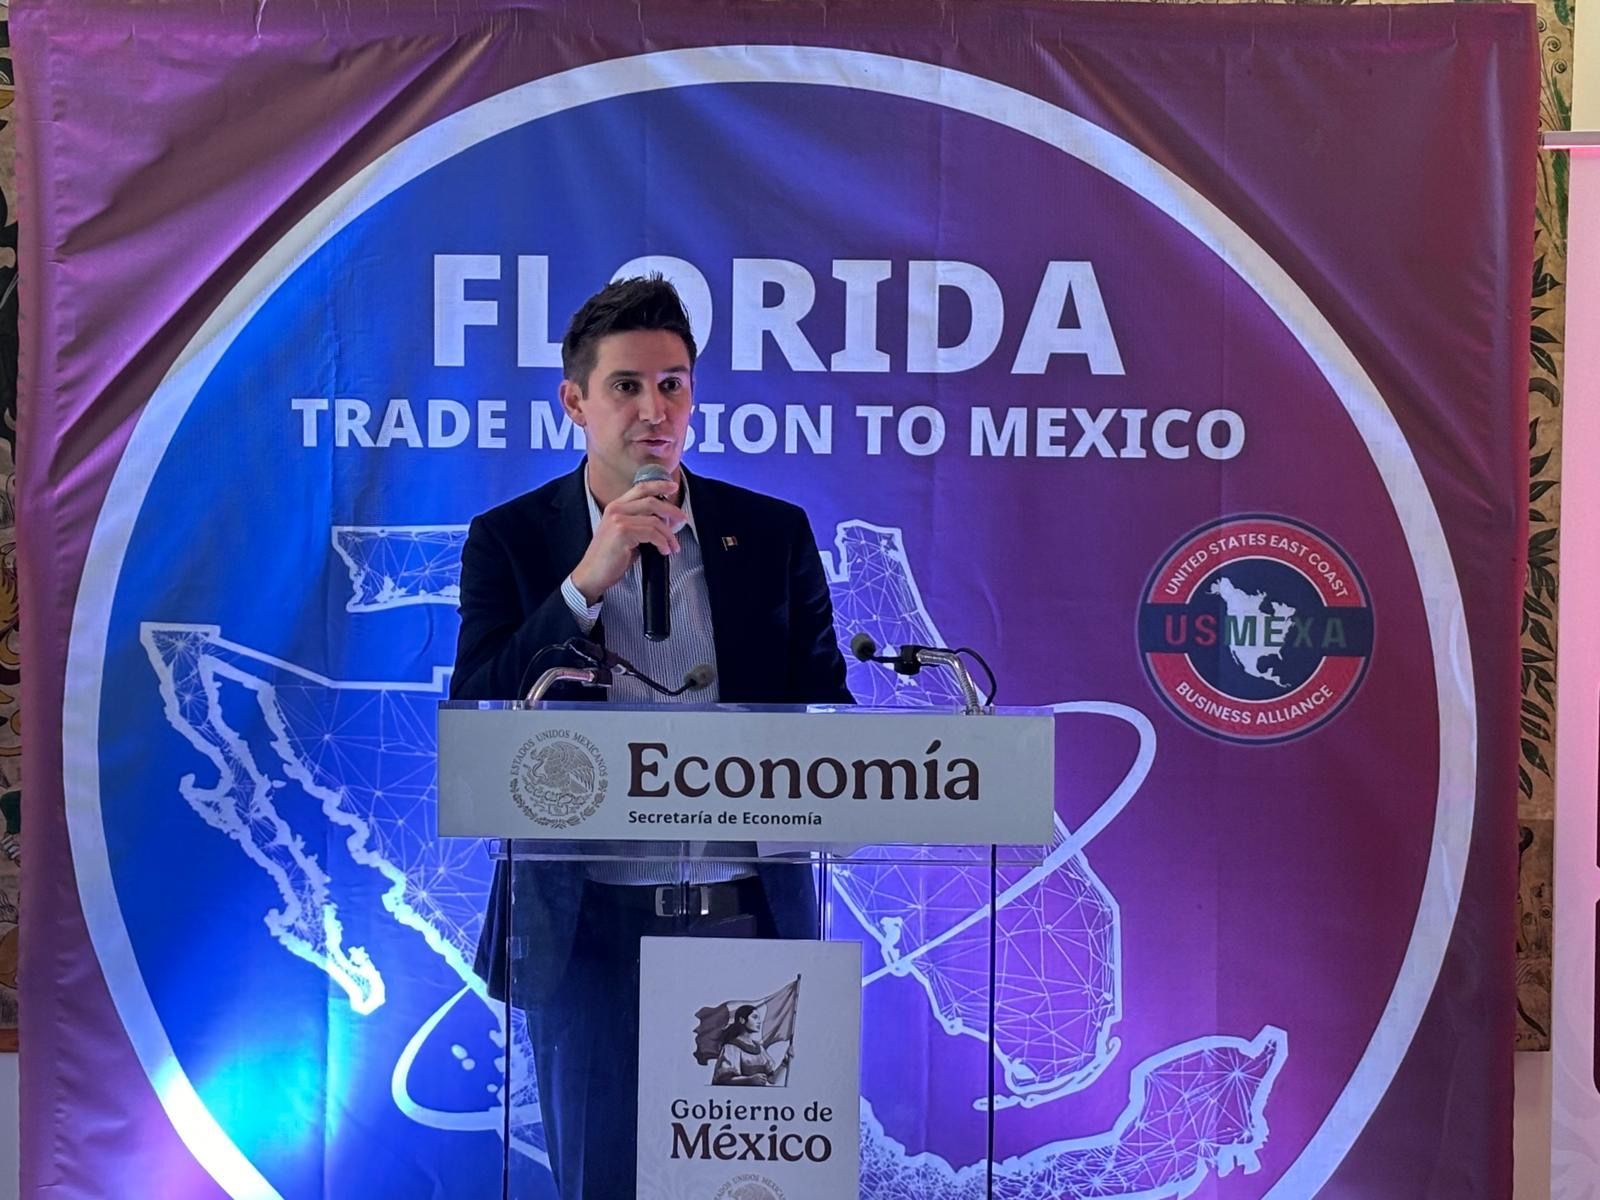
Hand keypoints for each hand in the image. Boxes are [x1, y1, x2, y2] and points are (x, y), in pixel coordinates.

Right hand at [568, 479, 685, 602]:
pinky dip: (662, 542)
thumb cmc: (610, 558)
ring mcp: (618, 519)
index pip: (641, 488)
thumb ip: (640, 522)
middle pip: (652, 501)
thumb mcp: (625, 534)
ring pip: (655, 520)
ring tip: (673, 546)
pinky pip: (652, 533)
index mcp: (616, 506)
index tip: (673, 487)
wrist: (592, 574)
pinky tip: (664, 550)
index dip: (659, 485)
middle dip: (672, 510)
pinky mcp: (622, 532)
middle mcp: (616, 509)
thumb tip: (664, 521)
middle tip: (683, 519)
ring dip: (669, 535)